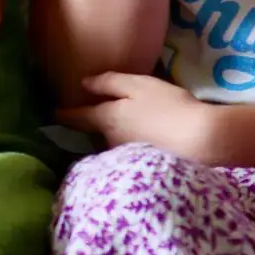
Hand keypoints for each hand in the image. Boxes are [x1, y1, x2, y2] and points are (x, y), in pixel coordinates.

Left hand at [58, 72, 226, 164]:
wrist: (201, 143)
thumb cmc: (168, 107)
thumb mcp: (140, 85)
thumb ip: (110, 83)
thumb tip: (83, 83)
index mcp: (106, 119)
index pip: (77, 117)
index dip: (64, 114)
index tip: (54, 114)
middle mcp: (109, 142)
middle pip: (96, 133)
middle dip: (97, 128)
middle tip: (105, 118)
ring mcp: (124, 159)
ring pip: (113, 145)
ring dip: (117, 139)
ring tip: (135, 129)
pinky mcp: (141, 170)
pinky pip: (129, 157)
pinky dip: (132, 149)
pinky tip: (148, 144)